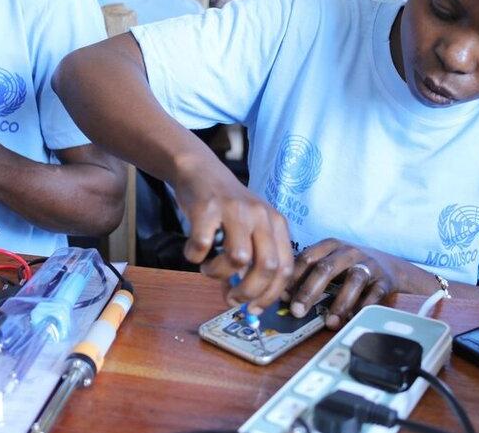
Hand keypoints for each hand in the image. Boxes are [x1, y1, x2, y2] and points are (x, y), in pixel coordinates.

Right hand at [174, 163, 293, 312]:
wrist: (199, 170)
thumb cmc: (225, 207)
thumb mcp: (247, 229)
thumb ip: (249, 263)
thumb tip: (242, 302)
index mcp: (276, 223)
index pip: (285, 268)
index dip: (271, 295)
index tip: (254, 309)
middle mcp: (260, 215)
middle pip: (267, 267)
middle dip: (248, 293)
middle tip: (231, 298)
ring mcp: (235, 210)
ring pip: (238, 259)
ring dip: (218, 273)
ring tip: (208, 267)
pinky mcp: (208, 208)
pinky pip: (202, 246)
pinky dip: (194, 257)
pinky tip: (194, 250)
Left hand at [285, 239, 404, 329]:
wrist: (390, 266)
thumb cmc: (350, 267)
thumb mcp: (330, 263)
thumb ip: (308, 276)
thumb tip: (284, 297)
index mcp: (331, 245)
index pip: (307, 258)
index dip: (294, 278)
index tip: (283, 298)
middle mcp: (349, 252)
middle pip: (326, 268)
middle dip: (309, 291)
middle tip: (298, 312)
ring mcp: (369, 265)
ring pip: (354, 280)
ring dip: (340, 303)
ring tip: (330, 322)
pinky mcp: (384, 280)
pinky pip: (375, 294)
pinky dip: (364, 307)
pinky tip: (353, 319)